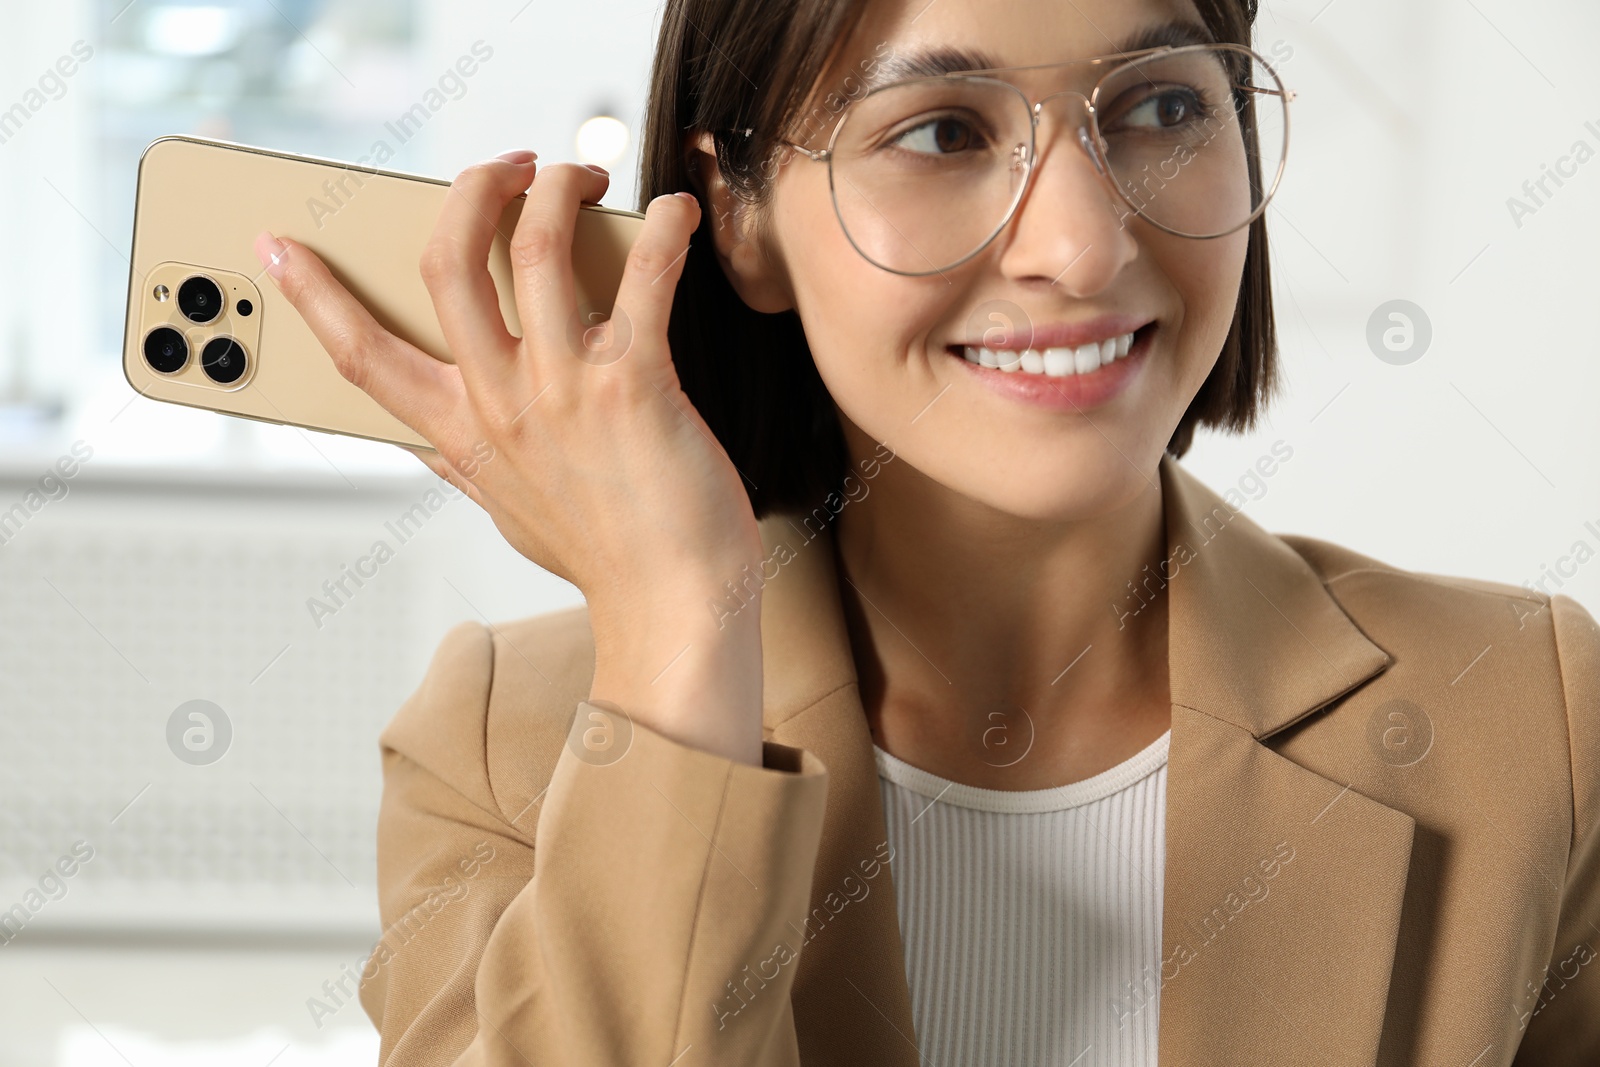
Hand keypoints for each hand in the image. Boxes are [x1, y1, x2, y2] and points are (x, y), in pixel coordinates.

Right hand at [256, 153, 768, 762]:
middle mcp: (500, 404)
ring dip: (555, 189)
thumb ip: (463, 463)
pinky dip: (664, 233)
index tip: (275, 242)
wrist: (672, 608)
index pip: (362, 354)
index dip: (313, 294)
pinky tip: (676, 216)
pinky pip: (644, 280)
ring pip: (534, 248)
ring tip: (578, 174)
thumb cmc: (604, 556)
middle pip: (444, 265)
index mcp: (459, 434)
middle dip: (468, 190)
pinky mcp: (634, 384)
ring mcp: (563, 391)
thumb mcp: (507, 510)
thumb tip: (423, 438)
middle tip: (505, 164)